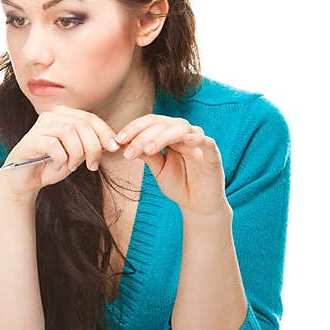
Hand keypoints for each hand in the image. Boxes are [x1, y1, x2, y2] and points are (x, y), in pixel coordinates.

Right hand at [0, 104, 119, 201]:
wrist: (26, 179)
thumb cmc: (52, 164)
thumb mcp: (77, 154)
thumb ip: (92, 145)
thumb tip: (113, 143)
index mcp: (64, 115)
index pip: (90, 118)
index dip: (105, 133)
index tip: (114, 149)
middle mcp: (52, 115)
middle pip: (82, 124)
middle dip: (93, 147)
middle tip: (93, 166)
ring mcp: (40, 125)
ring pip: (70, 132)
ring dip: (77, 154)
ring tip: (73, 167)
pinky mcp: (32, 139)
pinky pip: (54, 145)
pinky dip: (62, 159)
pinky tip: (59, 166)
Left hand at [114, 115, 229, 216]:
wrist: (198, 206)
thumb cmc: (179, 185)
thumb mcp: (158, 169)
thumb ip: (146, 154)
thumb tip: (123, 143)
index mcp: (170, 135)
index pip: (151, 123)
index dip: (134, 128)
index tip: (117, 140)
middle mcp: (185, 134)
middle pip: (163, 124)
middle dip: (142, 135)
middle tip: (127, 151)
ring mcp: (199, 142)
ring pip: (180, 129)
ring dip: (161, 137)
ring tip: (147, 149)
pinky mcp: (213, 154)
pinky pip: (206, 141)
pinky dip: (196, 138)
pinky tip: (185, 140)